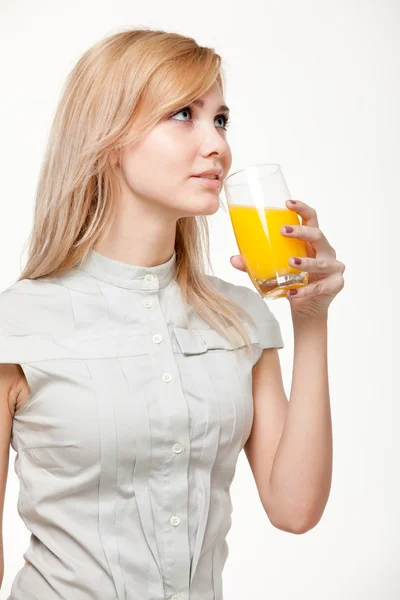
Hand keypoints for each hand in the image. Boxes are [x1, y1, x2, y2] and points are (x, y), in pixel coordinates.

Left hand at [230, 199, 345, 318]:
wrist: (308, 307)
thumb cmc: (294, 280)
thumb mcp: (274, 269)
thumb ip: (255, 264)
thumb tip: (233, 259)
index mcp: (311, 241)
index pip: (311, 218)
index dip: (301, 208)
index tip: (287, 203)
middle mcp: (325, 250)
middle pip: (318, 235)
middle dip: (301, 232)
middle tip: (282, 231)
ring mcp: (333, 267)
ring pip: (321, 261)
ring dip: (306, 262)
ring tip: (291, 262)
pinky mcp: (335, 284)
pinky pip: (319, 286)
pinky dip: (306, 290)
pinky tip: (293, 292)